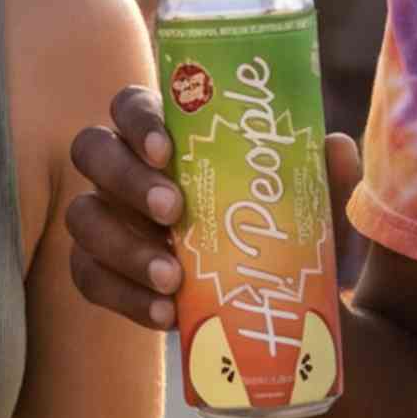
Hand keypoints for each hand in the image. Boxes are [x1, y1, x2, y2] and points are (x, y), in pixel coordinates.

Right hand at [60, 89, 363, 332]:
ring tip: (172, 277)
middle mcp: (124, 169)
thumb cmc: (279, 233)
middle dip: (127, 178)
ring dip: (123, 246)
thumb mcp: (312, 210)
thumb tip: (335, 145)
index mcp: (164, 134)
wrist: (275, 306)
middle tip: (174, 211)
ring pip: (82, 217)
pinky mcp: (101, 270)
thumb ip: (324, 179)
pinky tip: (165, 312)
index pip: (131, 105)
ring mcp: (106, 219)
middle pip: (92, 149)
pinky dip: (124, 295)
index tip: (167, 150)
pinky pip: (88, 278)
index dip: (139, 120)